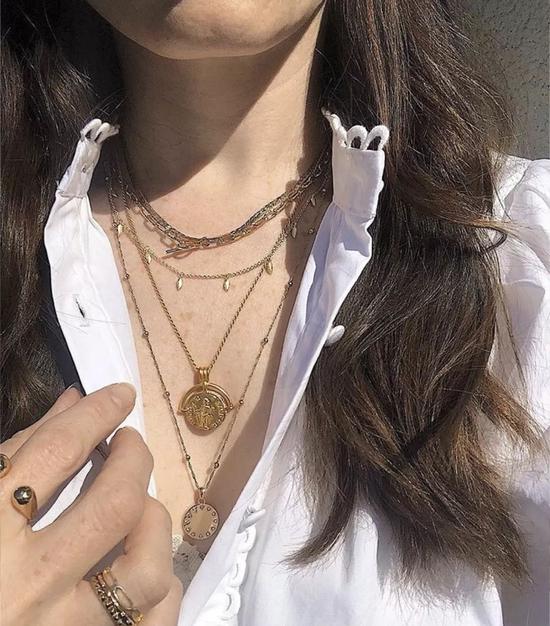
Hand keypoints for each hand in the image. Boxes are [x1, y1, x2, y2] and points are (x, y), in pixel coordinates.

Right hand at [0, 383, 182, 625]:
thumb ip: (17, 449)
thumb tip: (73, 402)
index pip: (57, 452)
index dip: (97, 413)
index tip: (120, 395)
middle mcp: (23, 584)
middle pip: (114, 505)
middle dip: (134, 459)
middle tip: (127, 443)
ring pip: (145, 571)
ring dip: (153, 526)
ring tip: (138, 508)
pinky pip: (149, 622)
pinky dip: (160, 588)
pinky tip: (141, 561)